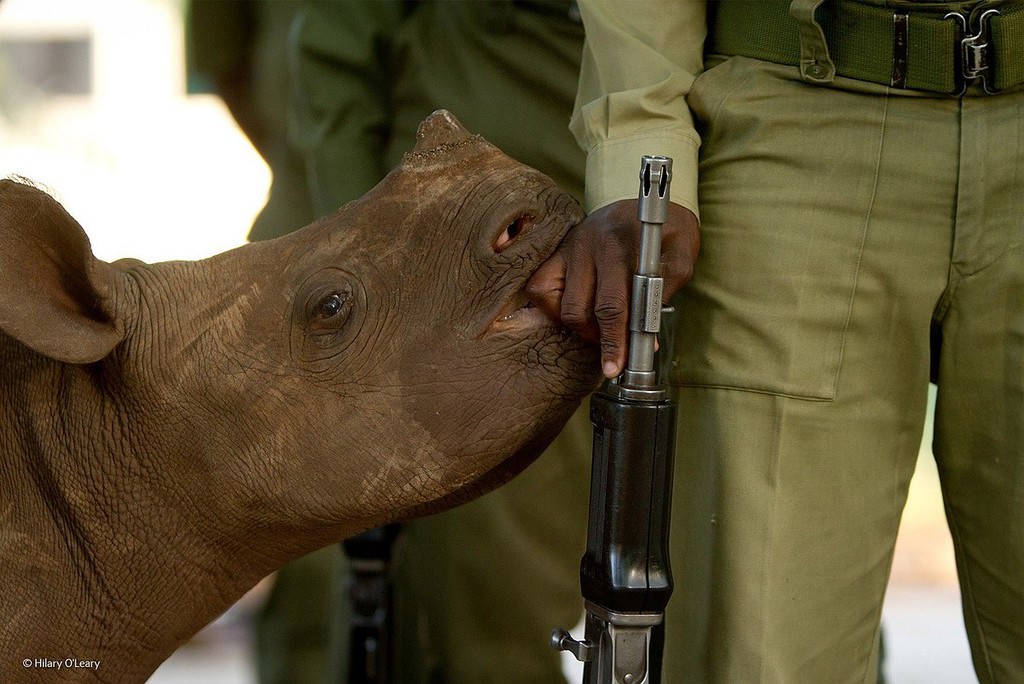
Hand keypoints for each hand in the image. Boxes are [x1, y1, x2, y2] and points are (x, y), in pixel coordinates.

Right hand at [526, 199, 699, 377]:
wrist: (647, 202)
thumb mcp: (682, 253)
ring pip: (560, 304)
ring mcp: (569, 248)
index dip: (616, 339)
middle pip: (582, 309)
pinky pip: (540, 289)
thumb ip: (668, 288)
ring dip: (580, 327)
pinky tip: (577, 313)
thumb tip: (648, 334)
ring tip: (600, 330)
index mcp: (621, 244)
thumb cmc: (666, 232)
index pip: (613, 303)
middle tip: (614, 358)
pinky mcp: (557, 253)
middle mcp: (589, 244)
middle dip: (599, 341)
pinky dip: (554, 309)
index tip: (619, 364)